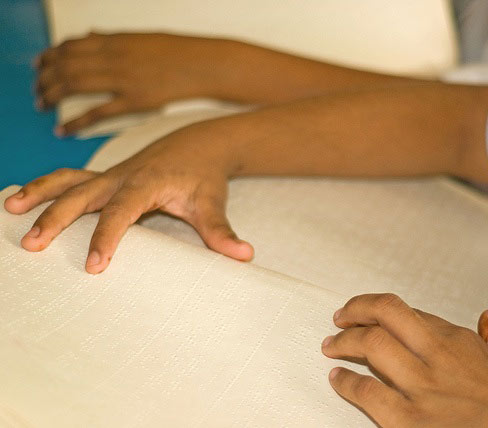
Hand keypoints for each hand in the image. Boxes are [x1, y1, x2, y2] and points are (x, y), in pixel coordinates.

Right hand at [3, 120, 252, 273]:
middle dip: (56, 218)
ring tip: (11, 210)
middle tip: (32, 246)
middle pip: (82, 194)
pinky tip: (25, 200)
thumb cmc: (204, 176)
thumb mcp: (212, 204)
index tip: (95, 266)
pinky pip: (70, 178)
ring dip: (40, 193)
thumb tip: (245, 256)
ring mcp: (110, 173)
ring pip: (68, 179)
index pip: (122, 213)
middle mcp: (122, 176)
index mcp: (147, 183)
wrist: (200, 144)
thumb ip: (222, 232)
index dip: (107, 238)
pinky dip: (46, 186)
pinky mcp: (106, 175)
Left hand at [35, 32, 230, 134]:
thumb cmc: (180, 53)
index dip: (50, 56)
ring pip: (75, 85)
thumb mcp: (144, 38)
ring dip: (53, 96)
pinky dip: (75, 122)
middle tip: (38, 90)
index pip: (70, 46)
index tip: (41, 65)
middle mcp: (114, 57)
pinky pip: (96, 113)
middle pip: (66, 65)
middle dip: (46, 78)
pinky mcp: (135, 101)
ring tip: (43, 105)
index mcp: (116, 40)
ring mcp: (123, 79)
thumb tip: (93, 35)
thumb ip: (115, 39)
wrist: (206, 65)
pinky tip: (63, 130)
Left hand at [322, 294, 487, 426]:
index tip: (372, 315)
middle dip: (356, 311)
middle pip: (384, 315)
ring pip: (370, 346)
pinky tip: (337, 379)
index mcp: (458, 341)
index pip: (410, 313)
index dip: (384, 312)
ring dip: (343, 342)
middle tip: (340, 317)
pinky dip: (345, 382)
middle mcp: (436, 355)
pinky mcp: (406, 419)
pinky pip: (366, 391)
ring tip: (331, 345)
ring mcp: (420, 386)